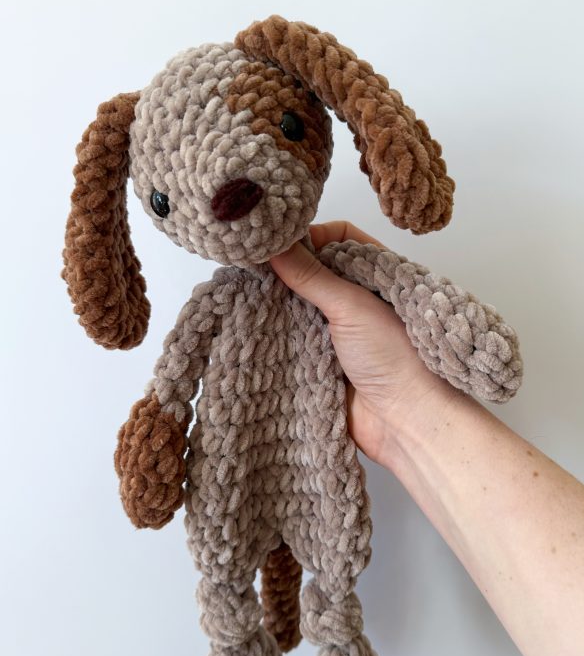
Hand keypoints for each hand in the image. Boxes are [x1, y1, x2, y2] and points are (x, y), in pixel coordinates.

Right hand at [270, 221, 458, 466]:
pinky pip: (294, 339)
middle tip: (254, 265)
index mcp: (376, 275)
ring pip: (300, 305)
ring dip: (279, 303)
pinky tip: (255, 327)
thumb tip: (276, 245)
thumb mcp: (352, 306)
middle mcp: (358, 299)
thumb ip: (312, 275)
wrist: (406, 420)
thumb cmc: (397, 357)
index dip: (311, 235)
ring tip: (248, 294)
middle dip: (287, 269)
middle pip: (315, 271)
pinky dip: (277, 333)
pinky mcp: (323, 360)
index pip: (339, 238)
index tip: (280, 241)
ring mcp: (340, 330)